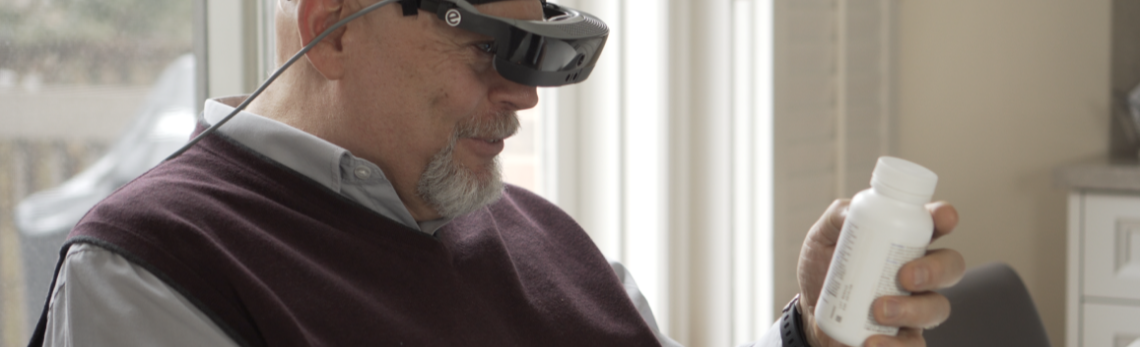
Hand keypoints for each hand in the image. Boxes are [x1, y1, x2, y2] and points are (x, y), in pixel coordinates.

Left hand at [796, 200, 964, 346]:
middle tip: (905, 276)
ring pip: (938, 308)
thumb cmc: (824, 269)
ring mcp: (915, 306)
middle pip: (950, 266)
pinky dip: (896, 345)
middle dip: (935, 269)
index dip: (944, 218)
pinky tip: (872, 342)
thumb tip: (850, 213)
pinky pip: (914, 345)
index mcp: (903, 240)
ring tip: (878, 310)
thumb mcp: (823, 237)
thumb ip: (837, 217)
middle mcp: (918, 272)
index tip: (942, 218)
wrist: (811, 314)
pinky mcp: (904, 337)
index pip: (934, 224)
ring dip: (912, 309)